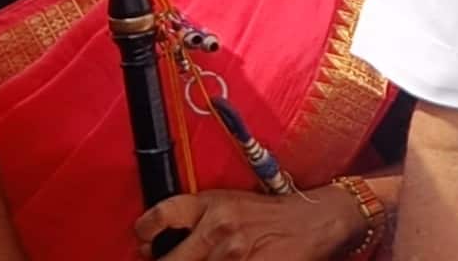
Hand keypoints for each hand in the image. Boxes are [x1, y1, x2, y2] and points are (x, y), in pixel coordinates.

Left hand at [136, 187, 365, 260]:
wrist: (313, 222)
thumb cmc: (266, 214)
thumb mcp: (227, 203)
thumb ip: (191, 219)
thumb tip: (148, 245)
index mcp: (210, 204)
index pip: (161, 216)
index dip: (144, 232)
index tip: (143, 242)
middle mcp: (219, 228)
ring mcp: (235, 255)